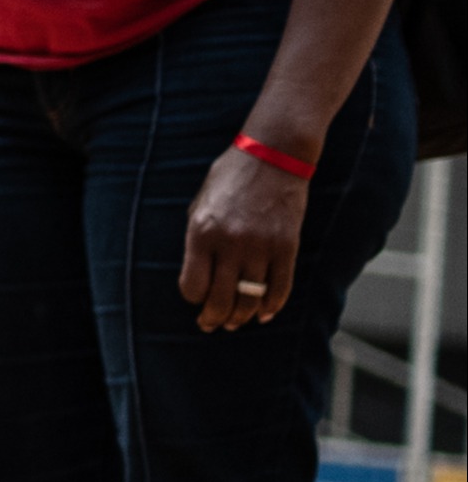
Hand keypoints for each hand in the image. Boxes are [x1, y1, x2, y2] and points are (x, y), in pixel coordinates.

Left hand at [181, 144, 310, 331]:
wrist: (273, 156)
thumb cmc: (230, 180)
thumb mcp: (200, 205)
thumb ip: (197, 241)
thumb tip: (198, 279)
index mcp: (201, 232)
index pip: (193, 285)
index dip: (193, 298)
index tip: (196, 298)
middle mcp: (230, 243)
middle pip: (221, 299)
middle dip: (213, 318)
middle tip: (211, 324)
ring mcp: (261, 246)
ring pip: (250, 298)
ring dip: (241, 317)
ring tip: (235, 322)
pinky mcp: (288, 246)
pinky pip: (280, 287)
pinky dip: (271, 306)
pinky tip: (263, 314)